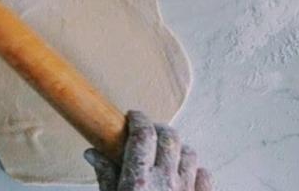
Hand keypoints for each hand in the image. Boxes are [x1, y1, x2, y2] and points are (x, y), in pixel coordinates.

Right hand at [84, 111, 211, 190]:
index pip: (143, 134)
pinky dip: (195, 170)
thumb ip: (105, 177)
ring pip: (189, 153)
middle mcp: (166, 182)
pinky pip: (205, 175)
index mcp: (139, 181)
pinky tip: (183, 173)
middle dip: (157, 129)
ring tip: (165, 154)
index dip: (138, 119)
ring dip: (177, 149)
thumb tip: (93, 153)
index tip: (132, 116)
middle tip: (147, 132)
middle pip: (169, 137)